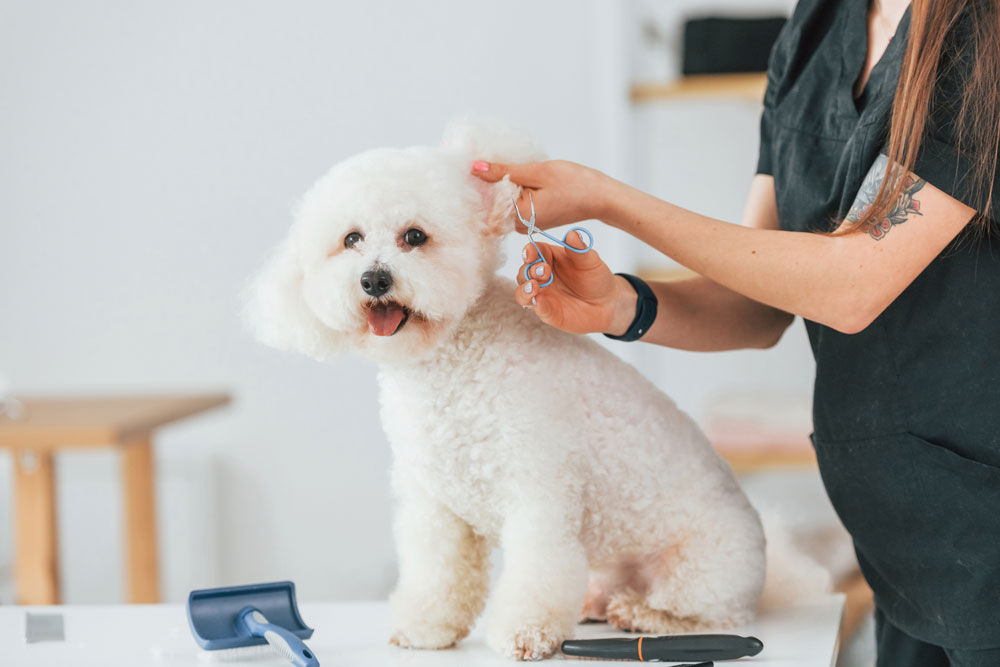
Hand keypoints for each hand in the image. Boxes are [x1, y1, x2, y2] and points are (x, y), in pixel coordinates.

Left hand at [471, 160, 610, 231]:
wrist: (602, 198)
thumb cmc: (575, 184)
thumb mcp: (536, 172)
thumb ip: (504, 171)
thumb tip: (475, 168)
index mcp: (518, 216)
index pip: (485, 201)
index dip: (474, 183)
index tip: (465, 166)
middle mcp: (519, 225)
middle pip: (492, 202)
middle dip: (485, 182)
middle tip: (477, 160)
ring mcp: (526, 223)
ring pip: (504, 201)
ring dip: (500, 184)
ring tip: (498, 164)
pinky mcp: (533, 218)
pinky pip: (515, 202)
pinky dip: (513, 188)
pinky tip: (515, 174)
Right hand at [513, 233, 637, 335]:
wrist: (607, 302)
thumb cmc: (595, 277)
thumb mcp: (591, 260)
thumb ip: (580, 249)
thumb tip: (572, 234)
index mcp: (548, 257)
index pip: (533, 251)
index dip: (529, 251)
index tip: (530, 252)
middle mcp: (540, 275)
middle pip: (524, 271)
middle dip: (530, 270)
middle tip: (544, 271)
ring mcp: (541, 294)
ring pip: (522, 291)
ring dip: (524, 289)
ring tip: (533, 286)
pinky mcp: (546, 311)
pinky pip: (536, 308)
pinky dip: (535, 305)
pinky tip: (538, 302)